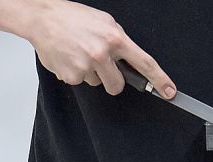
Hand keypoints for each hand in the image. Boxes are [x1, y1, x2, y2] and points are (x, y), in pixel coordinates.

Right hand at [25, 1, 174, 97]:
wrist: (43, 18)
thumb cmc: (73, 18)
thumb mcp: (104, 22)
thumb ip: (118, 41)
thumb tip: (130, 60)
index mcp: (115, 38)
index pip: (144, 63)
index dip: (159, 80)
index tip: (169, 91)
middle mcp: (102, 53)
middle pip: (118, 84)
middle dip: (112, 80)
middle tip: (100, 65)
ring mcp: (86, 66)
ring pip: (97, 83)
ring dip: (90, 73)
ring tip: (79, 53)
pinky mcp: (71, 75)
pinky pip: (80, 82)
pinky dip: (75, 72)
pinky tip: (69, 57)